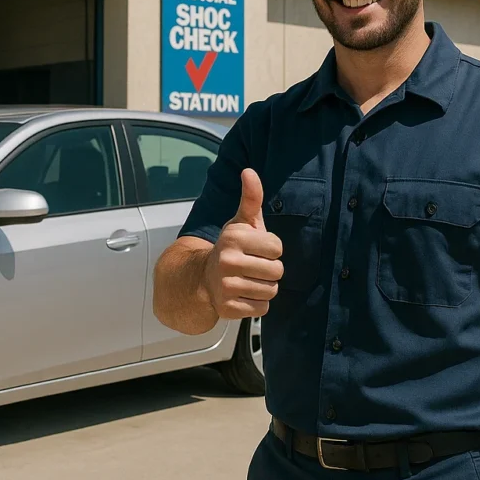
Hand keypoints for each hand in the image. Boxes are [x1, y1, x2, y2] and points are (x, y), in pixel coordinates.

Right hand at [204, 168, 283, 319]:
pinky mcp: (227, 308)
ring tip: (249, 280)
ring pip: (271, 291)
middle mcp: (227, 260)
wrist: (202, 278)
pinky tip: (243, 294)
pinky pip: (262, 308)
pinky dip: (256, 303)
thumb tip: (249, 170)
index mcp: (233, 237)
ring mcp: (225, 286)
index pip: (278, 248)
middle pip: (277, 271)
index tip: (256, 249)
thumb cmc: (231, 248)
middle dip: (270, 270)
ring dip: (264, 287)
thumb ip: (250, 198)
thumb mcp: (241, 222)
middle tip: (253, 267)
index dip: (271, 249)